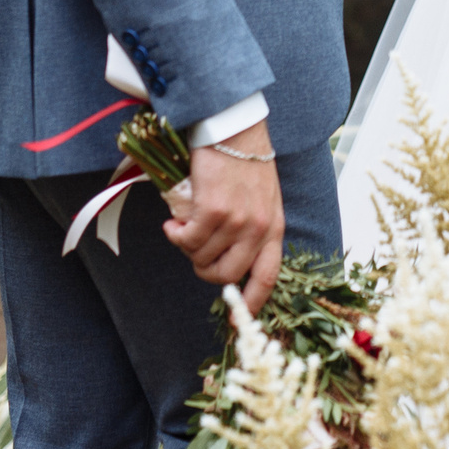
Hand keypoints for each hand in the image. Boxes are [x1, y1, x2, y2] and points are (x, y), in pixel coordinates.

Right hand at [165, 121, 284, 300]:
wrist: (235, 127)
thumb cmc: (245, 161)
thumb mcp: (263, 198)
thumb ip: (253, 228)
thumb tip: (229, 258)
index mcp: (274, 227)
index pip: (267, 277)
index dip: (251, 303)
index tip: (236, 321)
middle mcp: (258, 229)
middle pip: (227, 276)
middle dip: (205, 271)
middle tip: (194, 252)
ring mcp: (237, 221)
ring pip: (202, 258)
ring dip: (187, 247)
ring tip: (185, 226)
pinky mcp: (213, 210)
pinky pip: (187, 240)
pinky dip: (175, 235)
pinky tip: (173, 222)